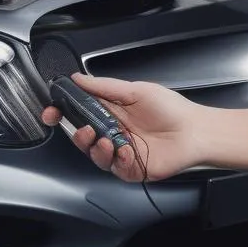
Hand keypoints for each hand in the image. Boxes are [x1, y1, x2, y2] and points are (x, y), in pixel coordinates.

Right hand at [41, 73, 206, 181]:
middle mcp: (113, 132)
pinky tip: (126, 151)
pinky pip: (113, 168)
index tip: (51, 111)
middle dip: (76, 134)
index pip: (79, 113)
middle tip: (84, 129)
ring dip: (96, 148)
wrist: (196, 132)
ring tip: (108, 140)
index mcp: (111, 112)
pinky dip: (116, 159)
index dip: (62, 113)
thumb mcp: (136, 90)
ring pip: (94, 155)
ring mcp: (120, 152)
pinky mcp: (130, 169)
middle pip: (82, 136)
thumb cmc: (172, 109)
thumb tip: (78, 78)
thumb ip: (104, 87)